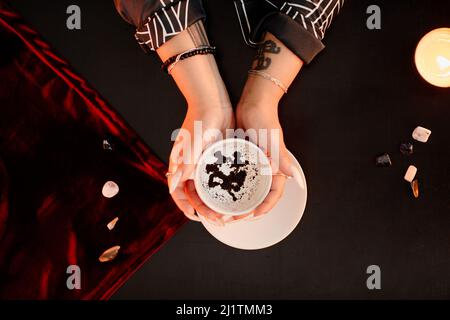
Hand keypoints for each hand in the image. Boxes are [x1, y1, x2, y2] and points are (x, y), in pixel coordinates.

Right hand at [167, 102, 233, 224]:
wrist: (214, 101)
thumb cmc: (200, 119)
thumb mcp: (194, 142)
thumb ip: (186, 163)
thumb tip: (174, 184)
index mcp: (181, 164)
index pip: (178, 191)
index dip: (184, 206)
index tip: (196, 217)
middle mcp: (191, 166)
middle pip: (194, 194)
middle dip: (204, 208)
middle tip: (219, 219)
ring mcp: (204, 163)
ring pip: (207, 188)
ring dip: (215, 201)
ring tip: (228, 212)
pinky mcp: (216, 158)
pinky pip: (218, 178)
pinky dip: (223, 188)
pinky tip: (235, 195)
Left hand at [236, 101, 292, 216]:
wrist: (252, 102)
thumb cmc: (264, 118)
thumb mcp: (271, 140)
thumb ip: (281, 159)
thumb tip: (293, 177)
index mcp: (276, 166)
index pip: (275, 193)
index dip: (266, 206)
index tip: (253, 215)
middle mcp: (266, 166)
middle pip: (261, 193)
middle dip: (250, 207)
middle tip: (235, 216)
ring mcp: (255, 162)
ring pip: (249, 186)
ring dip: (240, 198)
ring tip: (227, 207)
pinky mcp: (244, 156)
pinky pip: (239, 175)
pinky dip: (232, 184)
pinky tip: (221, 190)